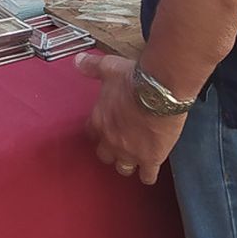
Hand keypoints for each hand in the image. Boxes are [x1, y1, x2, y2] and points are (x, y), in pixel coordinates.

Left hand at [73, 52, 185, 185]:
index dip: (99, 131)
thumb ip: (92, 67)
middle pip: (105, 155)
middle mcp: (111, 140)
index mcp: (99, 120)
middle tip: (121, 143)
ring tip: (135, 158)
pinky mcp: (151, 159)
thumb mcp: (109, 68)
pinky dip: (148, 175)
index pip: (91, 133)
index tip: (106, 127)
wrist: (159, 91)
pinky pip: (147, 176)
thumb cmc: (133, 79)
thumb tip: (77, 61)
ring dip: (127, 164)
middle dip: (112, 150)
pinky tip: (151, 170)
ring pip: (123, 168)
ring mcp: (130, 153)